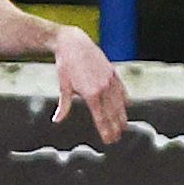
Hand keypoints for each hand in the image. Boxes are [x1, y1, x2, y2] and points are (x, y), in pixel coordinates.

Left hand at [51, 27, 127, 144]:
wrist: (74, 44)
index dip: (105, 131)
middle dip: (115, 128)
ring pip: (120, 103)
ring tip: (123, 128)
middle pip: (112, 114)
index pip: (101, 118)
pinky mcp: (113, 72)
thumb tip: (57, 120)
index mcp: (91, 94)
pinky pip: (122, 90)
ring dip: (122, 117)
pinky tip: (127, 107)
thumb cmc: (66, 65)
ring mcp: (110, 80)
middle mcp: (103, 88)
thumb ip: (64, 106)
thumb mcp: (64, 86)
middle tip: (116, 140)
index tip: (108, 140)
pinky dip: (125, 100)